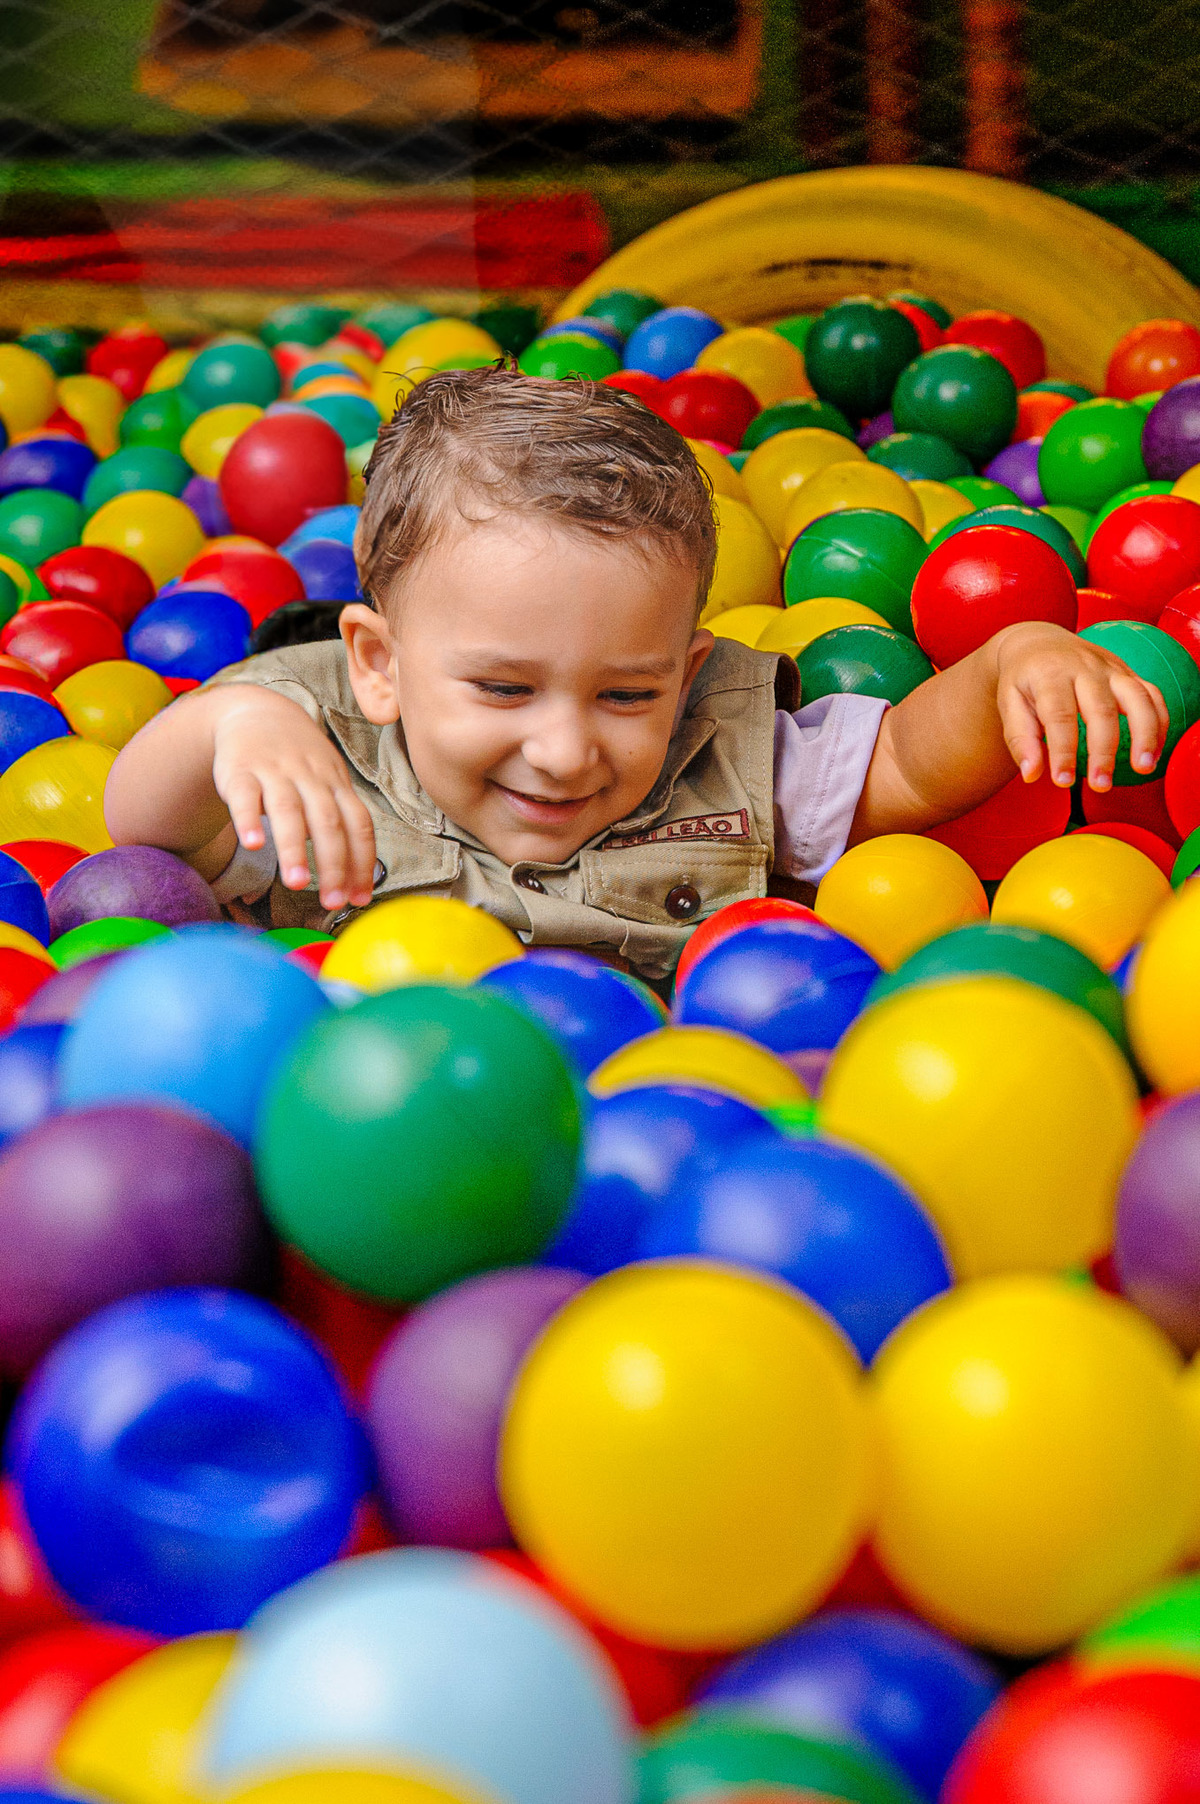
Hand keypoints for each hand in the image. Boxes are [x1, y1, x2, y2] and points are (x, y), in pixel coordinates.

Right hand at [211, 688, 376, 909]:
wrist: (255, 711)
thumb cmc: (299, 761)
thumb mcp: (327, 781)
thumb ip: (340, 822)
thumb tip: (355, 881)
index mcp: (336, 784)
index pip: (358, 824)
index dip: (362, 863)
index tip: (360, 899)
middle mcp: (310, 777)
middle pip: (328, 822)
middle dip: (333, 864)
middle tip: (332, 902)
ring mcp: (275, 772)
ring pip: (289, 810)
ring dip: (295, 849)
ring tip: (296, 884)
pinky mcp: (239, 770)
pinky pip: (245, 796)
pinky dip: (248, 820)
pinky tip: (253, 845)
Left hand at [993, 621, 1170, 791]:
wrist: (1039, 642)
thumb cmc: (1024, 680)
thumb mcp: (1009, 703)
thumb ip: (1019, 739)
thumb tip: (1032, 774)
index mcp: (1050, 674)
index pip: (1060, 716)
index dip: (1063, 751)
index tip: (1063, 781)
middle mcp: (1084, 668)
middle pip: (1101, 710)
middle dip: (1104, 751)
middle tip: (1100, 785)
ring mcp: (1111, 668)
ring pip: (1137, 698)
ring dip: (1145, 735)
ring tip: (1143, 768)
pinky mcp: (1128, 672)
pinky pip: (1153, 695)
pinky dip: (1160, 723)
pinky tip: (1154, 753)